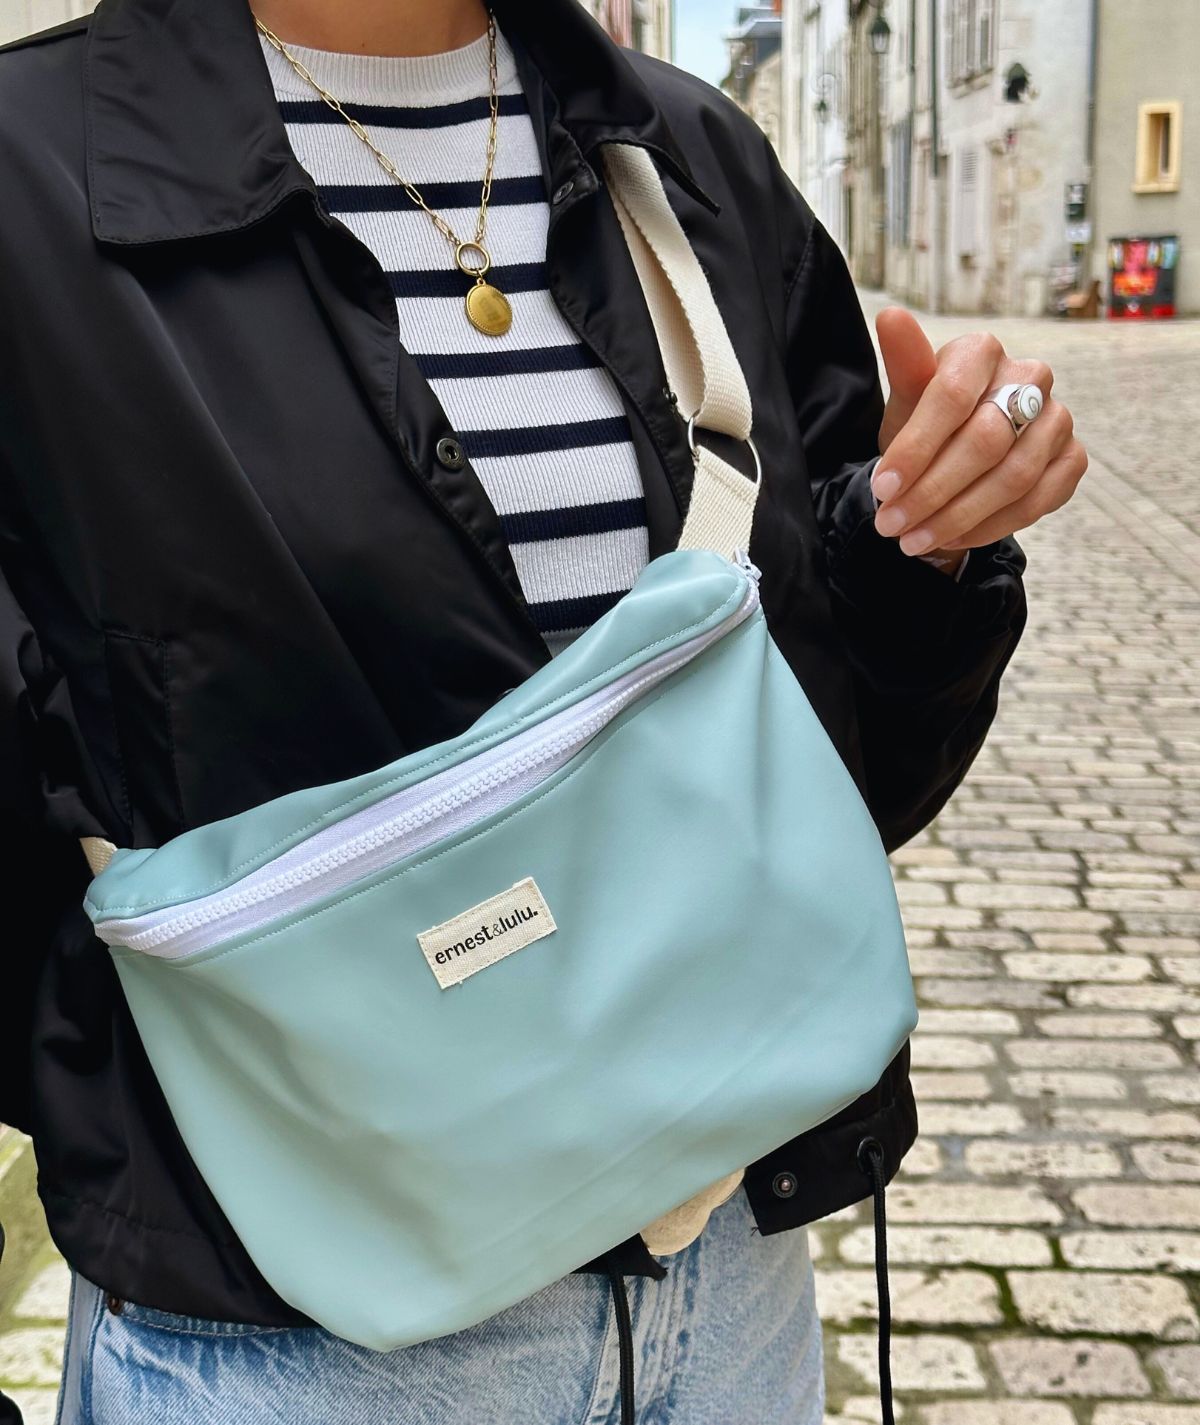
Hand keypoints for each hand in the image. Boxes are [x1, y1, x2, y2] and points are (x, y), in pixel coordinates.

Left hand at [870, 307, 1087, 562]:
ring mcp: (1058, 418)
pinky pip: (1037, 501)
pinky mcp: (1073, 458)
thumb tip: (890, 315)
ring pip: (1013, 477)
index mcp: (982, 351)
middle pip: (984, 442)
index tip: (882, 489)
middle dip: (932, 492)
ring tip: (914, 540)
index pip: (952, 397)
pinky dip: (990, 526)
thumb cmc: (929, 423)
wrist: (961, 453)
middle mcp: (1030, 377)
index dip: (916, 448)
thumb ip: (903, 364)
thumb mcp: (907, 398)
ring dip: (958, 517)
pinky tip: (952, 539)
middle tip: (892, 525)